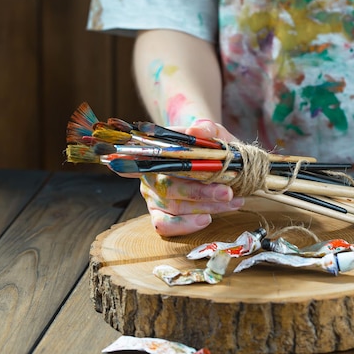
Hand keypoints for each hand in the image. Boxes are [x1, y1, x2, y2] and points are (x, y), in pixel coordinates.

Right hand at [139, 120, 244, 236]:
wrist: (221, 162)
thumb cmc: (211, 146)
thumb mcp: (212, 132)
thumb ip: (206, 128)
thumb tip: (197, 131)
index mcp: (157, 150)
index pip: (136, 153)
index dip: (128, 159)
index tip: (120, 162)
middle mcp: (149, 174)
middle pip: (168, 185)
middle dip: (200, 191)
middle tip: (228, 192)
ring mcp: (153, 196)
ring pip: (172, 206)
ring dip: (205, 207)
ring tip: (232, 201)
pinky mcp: (160, 214)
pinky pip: (165, 225)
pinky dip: (186, 225)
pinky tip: (208, 219)